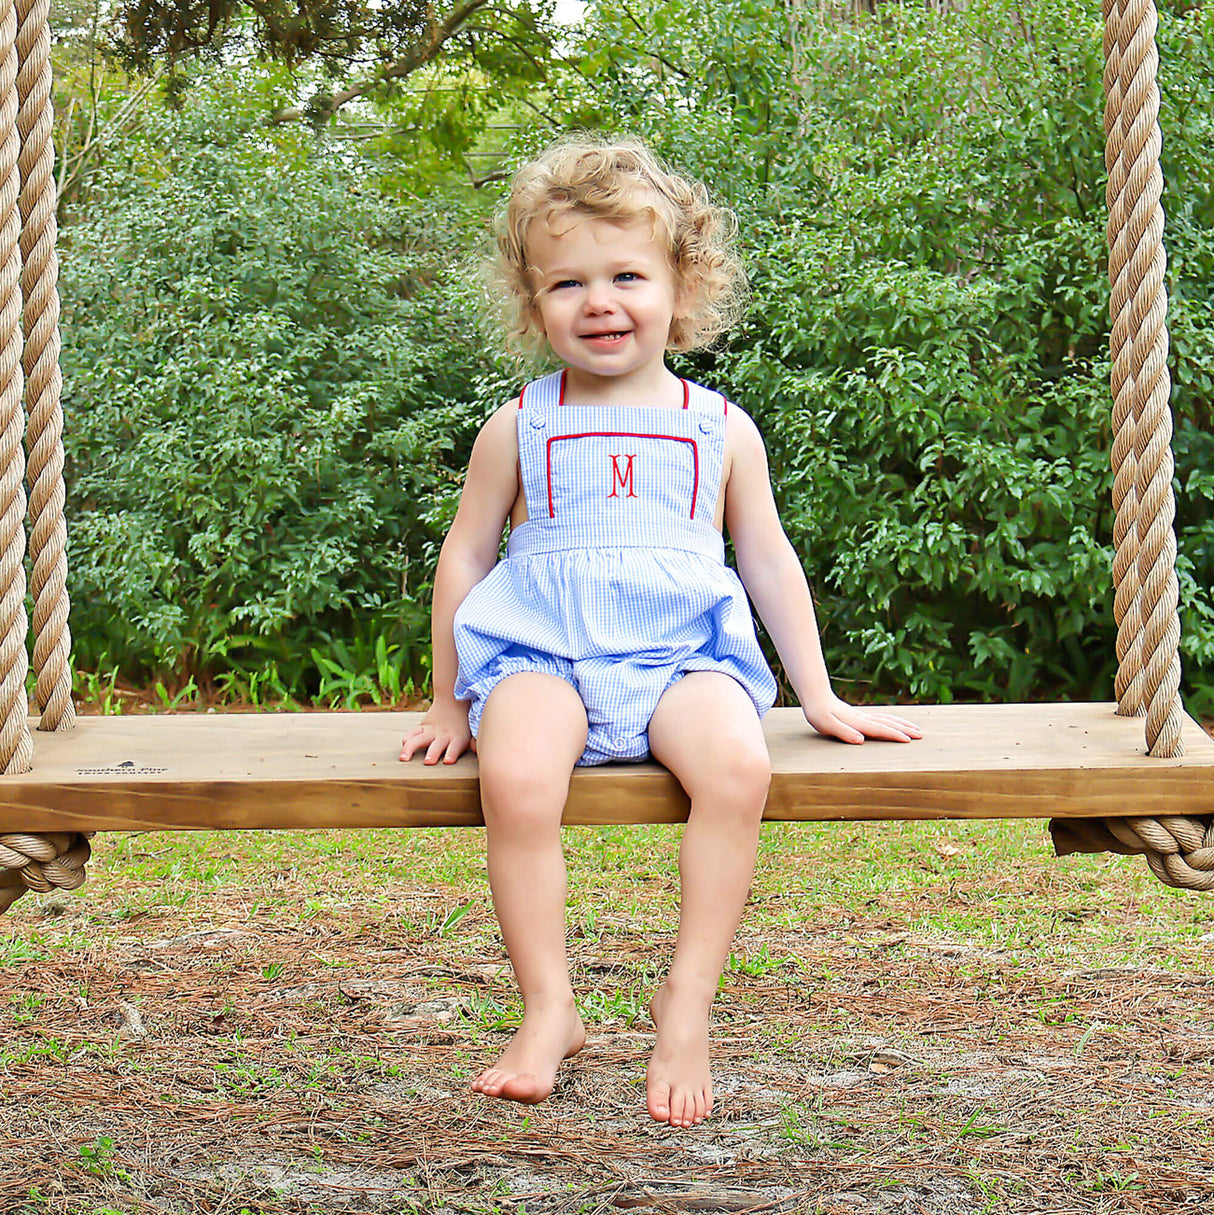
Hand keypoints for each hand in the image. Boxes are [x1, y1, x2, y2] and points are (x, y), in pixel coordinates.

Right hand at [400, 700, 474, 764]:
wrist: (454, 699)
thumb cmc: (466, 722)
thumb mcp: (473, 730)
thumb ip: (475, 741)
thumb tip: (479, 750)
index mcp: (459, 738)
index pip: (456, 747)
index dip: (452, 753)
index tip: (448, 761)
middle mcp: (444, 735)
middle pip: (437, 746)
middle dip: (433, 753)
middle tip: (428, 761)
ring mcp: (432, 731)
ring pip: (419, 740)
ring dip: (412, 748)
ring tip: (404, 758)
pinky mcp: (423, 727)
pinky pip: (413, 732)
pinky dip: (407, 737)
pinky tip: (403, 744)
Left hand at [802, 693, 922, 744]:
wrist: (815, 696)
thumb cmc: (819, 713)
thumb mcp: (827, 725)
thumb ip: (844, 732)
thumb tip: (860, 740)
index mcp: (857, 722)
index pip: (879, 729)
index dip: (894, 735)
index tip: (908, 740)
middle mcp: (863, 718)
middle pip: (888, 723)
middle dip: (905, 729)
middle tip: (921, 735)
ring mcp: (862, 715)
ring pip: (887, 719)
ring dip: (902, 724)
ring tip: (916, 729)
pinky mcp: (859, 715)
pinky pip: (881, 718)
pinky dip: (892, 720)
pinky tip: (895, 722)